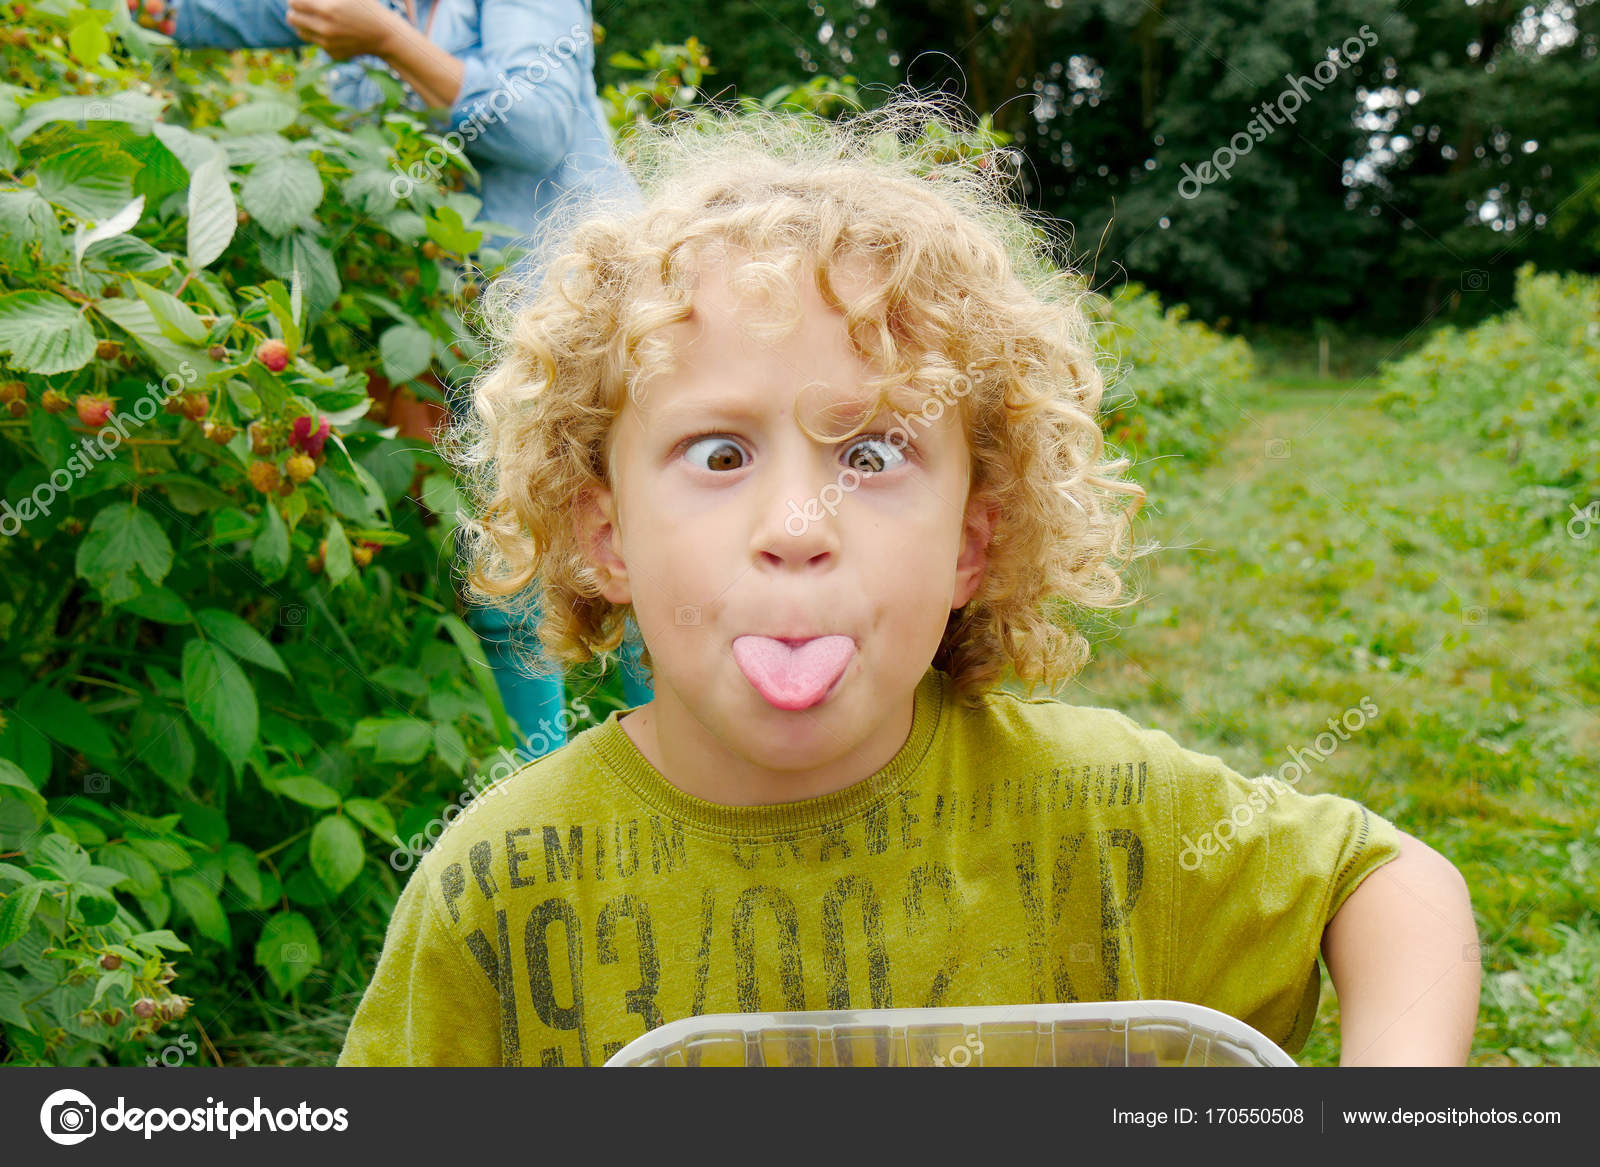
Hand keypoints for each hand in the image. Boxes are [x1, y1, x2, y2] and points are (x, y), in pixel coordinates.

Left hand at [286, 0, 403, 60]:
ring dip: (304, 24)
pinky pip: (316, 43)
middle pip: (292, 18)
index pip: (293, 1)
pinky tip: (334, 32)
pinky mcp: (333, 54)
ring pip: (301, 32)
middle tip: (304, 8)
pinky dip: (320, 37)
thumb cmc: (367, 7)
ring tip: (317, 19)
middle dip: (295, 11)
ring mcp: (328, 44)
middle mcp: (325, 28)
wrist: (384, 35)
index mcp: (326, 9)